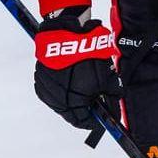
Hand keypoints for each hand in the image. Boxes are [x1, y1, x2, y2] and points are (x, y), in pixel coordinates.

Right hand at [34, 7, 121, 134]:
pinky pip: (53, 89)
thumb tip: (116, 97)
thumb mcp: (106, 77)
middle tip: (95, 99)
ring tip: (83, 85)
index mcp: (71, 105)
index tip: (101, 115)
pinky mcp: (40, 78)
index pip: (84, 122)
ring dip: (72, 97)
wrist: (66, 35)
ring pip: (61, 101)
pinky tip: (71, 77)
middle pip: (71, 112)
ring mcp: (46, 90)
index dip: (94, 119)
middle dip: (84, 107)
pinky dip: (62, 87)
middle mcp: (56, 101)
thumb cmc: (86, 58)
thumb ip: (113, 92)